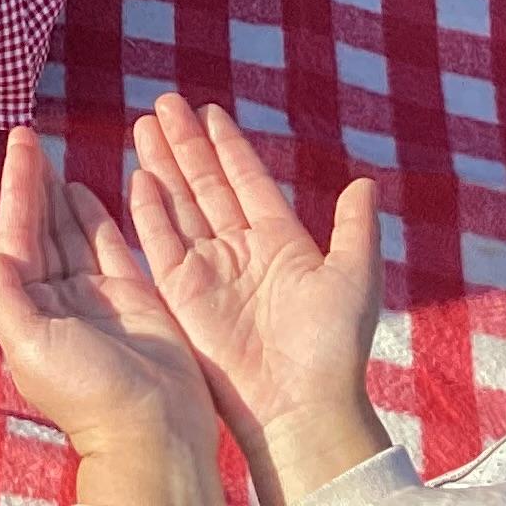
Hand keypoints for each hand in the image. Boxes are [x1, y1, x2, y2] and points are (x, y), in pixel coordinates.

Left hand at [0, 127, 227, 505]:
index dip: (17, 188)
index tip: (17, 144)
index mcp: (28, 308)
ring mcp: (95, 297)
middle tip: (27, 135)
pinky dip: (94, 217)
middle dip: (33, 183)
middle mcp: (56, 299)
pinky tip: (81, 190)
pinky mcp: (133, 298)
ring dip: (58, 195)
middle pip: (40, 227)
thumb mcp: (30, 345)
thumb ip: (6, 296)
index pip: (17, 234)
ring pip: (70, 231)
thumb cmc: (88, 392)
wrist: (153, 430)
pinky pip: (108, 245)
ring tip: (48, 156)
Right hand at [128, 95, 388, 505]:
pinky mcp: (181, 294)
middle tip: (165, 102)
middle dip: (185, 142)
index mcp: (280, 241)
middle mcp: (240, 249)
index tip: (210, 111)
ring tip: (145, 123)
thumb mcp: (354, 279)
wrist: (300, 404)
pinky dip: (148, 210)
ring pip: (179, 203)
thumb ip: (355, 229)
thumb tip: (365, 183)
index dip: (228, 145)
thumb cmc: (333, 345)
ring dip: (162, 163)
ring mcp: (208, 270)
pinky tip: (139, 176)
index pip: (247, 180)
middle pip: (206, 183)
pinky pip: (159, 242)